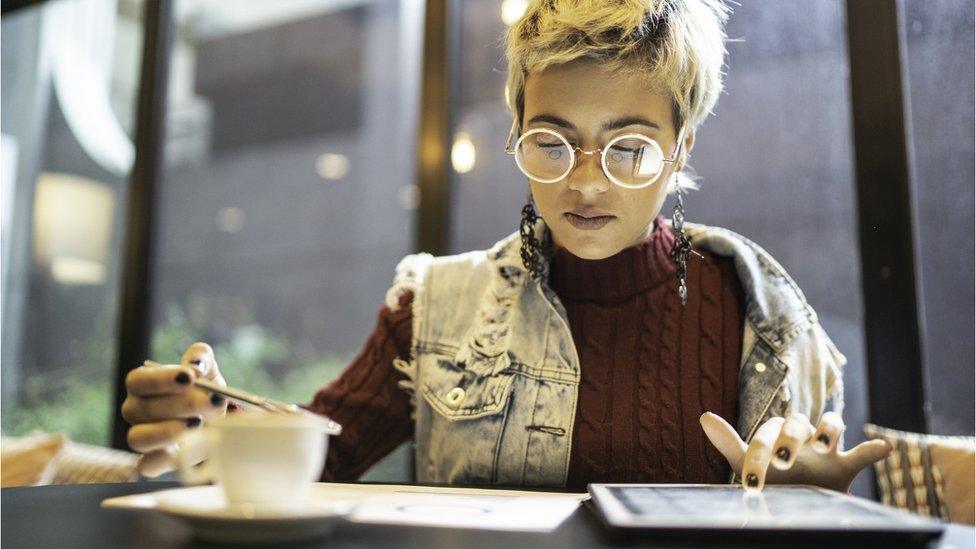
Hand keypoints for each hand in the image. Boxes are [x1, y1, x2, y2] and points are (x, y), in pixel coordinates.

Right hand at [121, 342, 227, 476]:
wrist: (217, 419)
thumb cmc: (204, 390)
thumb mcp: (207, 369)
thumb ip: (201, 357)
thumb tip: (196, 364)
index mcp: (142, 384)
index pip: (138, 380)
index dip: (161, 379)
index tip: (190, 377)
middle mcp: (136, 410)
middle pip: (144, 409)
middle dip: (183, 405)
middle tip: (212, 401)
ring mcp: (142, 437)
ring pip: (138, 438)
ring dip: (170, 431)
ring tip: (199, 423)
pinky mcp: (153, 461)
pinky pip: (147, 465)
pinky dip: (163, 459)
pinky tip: (185, 448)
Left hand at [700, 411, 890, 491]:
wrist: (793, 501)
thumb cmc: (769, 476)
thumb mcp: (746, 462)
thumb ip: (728, 442)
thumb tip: (704, 416)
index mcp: (778, 431)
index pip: (770, 429)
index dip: (759, 451)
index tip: (751, 481)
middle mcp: (802, 435)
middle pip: (800, 420)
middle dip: (791, 437)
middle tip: (783, 460)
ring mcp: (826, 450)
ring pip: (832, 423)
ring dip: (827, 429)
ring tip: (822, 445)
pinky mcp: (845, 466)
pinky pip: (863, 453)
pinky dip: (874, 449)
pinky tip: (884, 448)